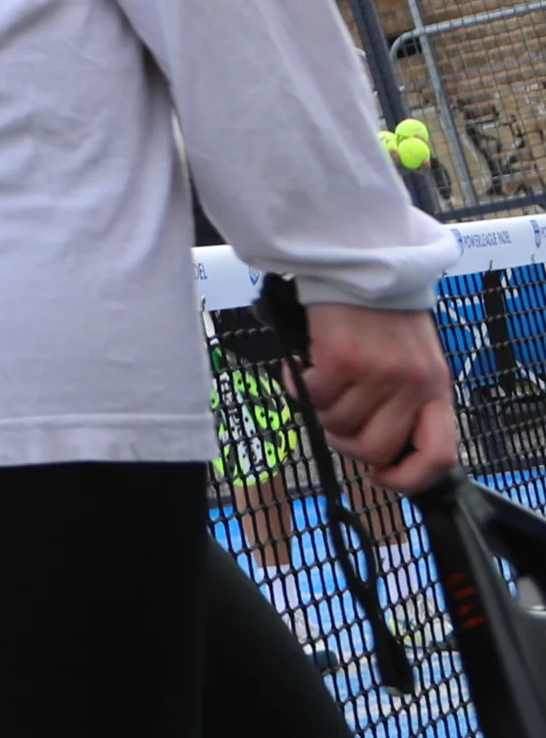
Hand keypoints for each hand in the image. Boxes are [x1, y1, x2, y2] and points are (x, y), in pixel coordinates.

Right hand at [300, 301, 458, 494]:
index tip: (380, 476)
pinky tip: (300, 366)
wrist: (359, 258)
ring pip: (338, 423)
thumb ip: (405, 402)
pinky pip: (313, 396)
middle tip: (333, 419)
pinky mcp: (341, 358)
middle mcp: (412, 385)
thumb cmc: (383, 312)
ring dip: (320, 409)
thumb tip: (375, 452)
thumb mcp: (413, 360)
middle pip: (376, 448)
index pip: (438, 456)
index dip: (407, 479)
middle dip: (346, 442)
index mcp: (436, 387)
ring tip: (318, 382)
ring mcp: (377, 373)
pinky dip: (299, 385)